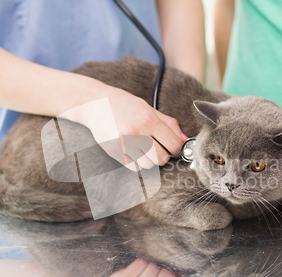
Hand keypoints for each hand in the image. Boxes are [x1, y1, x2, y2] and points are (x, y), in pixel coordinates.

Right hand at [63, 86, 186, 170]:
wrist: (96, 104)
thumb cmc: (125, 105)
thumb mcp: (149, 108)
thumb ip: (169, 124)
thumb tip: (185, 140)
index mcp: (148, 119)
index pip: (173, 144)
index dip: (179, 149)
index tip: (176, 149)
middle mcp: (136, 132)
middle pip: (162, 158)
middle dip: (165, 156)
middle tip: (160, 149)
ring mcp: (123, 144)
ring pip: (148, 165)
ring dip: (150, 160)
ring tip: (145, 149)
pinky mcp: (114, 152)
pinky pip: (134, 167)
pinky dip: (138, 162)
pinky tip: (134, 151)